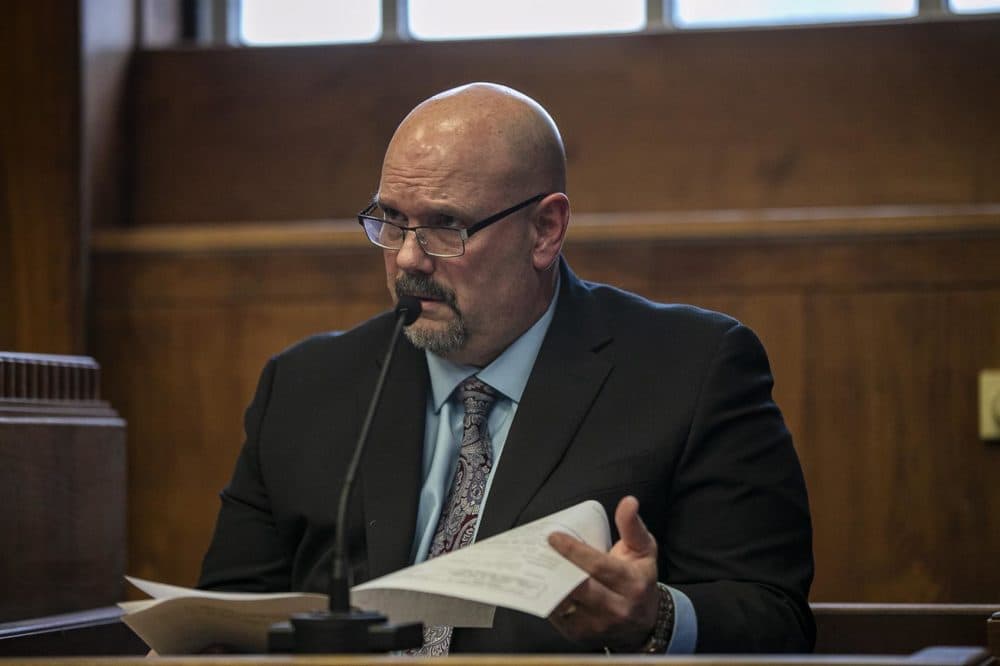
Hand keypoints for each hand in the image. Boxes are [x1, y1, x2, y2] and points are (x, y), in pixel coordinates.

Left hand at [546, 496, 660, 650]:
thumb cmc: (640, 579)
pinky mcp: (580, 636)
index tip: (553, 537)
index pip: (599, 567)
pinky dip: (546, 598)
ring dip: (547, 584)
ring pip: (564, 604)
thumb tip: (628, 502)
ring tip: (534, 564)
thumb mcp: (643, 550)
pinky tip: (539, 582)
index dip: (574, 551)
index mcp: (632, 583)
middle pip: (580, 588)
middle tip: (538, 549)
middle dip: (556, 568)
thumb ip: (632, 526)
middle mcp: (617, 608)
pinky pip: (556, 617)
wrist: (644, 623)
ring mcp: (597, 625)